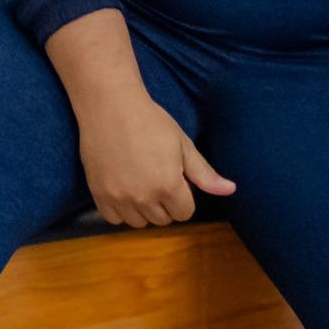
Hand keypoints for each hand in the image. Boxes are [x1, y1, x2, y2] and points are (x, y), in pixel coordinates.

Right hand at [72, 89, 233, 227]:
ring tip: (139, 183)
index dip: (184, 196)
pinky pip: (113, 219)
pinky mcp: (98, 194)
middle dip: (165, 203)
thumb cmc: (150, 121)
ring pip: (139, 222)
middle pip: (162, 220)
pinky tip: (122, 189)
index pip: (185, 213)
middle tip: (156, 176)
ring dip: (143, 209)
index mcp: (168, 185)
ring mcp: (118, 197)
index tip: (175, 178)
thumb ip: (204, 173)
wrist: (110, 106)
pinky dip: (120, 209)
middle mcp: (143, 197)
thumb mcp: (182, 144)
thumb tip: (230, 190)